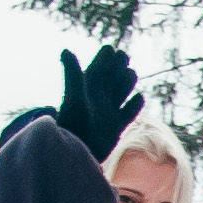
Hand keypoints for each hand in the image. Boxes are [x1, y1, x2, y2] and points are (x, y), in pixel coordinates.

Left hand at [55, 44, 142, 163]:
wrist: (78, 153)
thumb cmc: (73, 124)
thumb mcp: (73, 96)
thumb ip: (72, 74)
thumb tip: (65, 49)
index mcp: (87, 86)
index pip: (100, 63)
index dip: (108, 55)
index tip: (111, 52)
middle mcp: (98, 96)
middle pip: (114, 73)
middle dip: (120, 65)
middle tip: (122, 64)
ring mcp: (109, 110)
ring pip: (124, 88)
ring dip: (128, 81)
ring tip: (128, 78)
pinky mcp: (117, 126)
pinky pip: (130, 111)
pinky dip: (136, 104)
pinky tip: (138, 98)